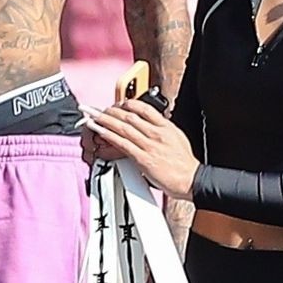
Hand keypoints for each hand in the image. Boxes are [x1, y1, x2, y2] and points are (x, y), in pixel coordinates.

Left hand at [80, 99, 199, 200]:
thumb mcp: (177, 137)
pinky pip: (122, 144)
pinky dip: (109, 136)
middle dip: (110, 110)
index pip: (143, 108)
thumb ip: (163, 128)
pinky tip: (100, 131)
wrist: (190, 179)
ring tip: (92, 116)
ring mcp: (148, 145)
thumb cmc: (184, 162)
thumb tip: (151, 123)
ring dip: (104, 120)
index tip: (118, 104)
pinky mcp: (142, 158)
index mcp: (165, 126)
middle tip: (97, 109)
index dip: (127, 104)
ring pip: (123, 127)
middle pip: (129, 115)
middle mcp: (156, 132)